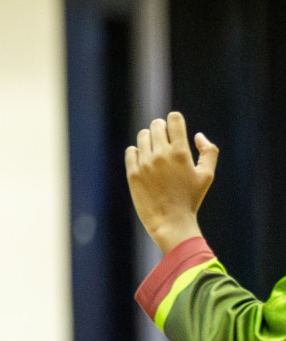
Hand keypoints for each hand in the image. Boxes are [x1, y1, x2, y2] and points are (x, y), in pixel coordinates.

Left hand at [124, 110, 218, 254]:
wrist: (170, 222)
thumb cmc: (191, 199)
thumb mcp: (207, 175)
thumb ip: (209, 151)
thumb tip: (197, 135)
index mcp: (180, 153)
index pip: (173, 119)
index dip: (175, 120)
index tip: (175, 127)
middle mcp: (161, 155)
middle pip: (156, 125)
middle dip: (162, 128)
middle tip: (165, 138)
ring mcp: (144, 164)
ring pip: (142, 136)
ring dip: (149, 139)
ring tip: (156, 150)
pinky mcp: (132, 173)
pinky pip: (131, 151)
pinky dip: (137, 152)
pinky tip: (145, 160)